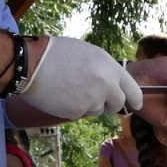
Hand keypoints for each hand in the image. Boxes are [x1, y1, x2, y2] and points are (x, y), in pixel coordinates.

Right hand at [20, 36, 142, 118]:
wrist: (30, 63)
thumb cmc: (56, 53)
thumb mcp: (88, 53)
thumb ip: (105, 70)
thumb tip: (115, 84)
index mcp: (109, 66)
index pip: (132, 89)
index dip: (135, 99)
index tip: (136, 105)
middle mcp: (105, 84)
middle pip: (118, 104)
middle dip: (110, 103)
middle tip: (96, 96)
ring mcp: (92, 99)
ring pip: (98, 109)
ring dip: (89, 104)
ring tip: (71, 87)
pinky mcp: (78, 111)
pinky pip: (82, 113)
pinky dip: (74, 107)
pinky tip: (62, 94)